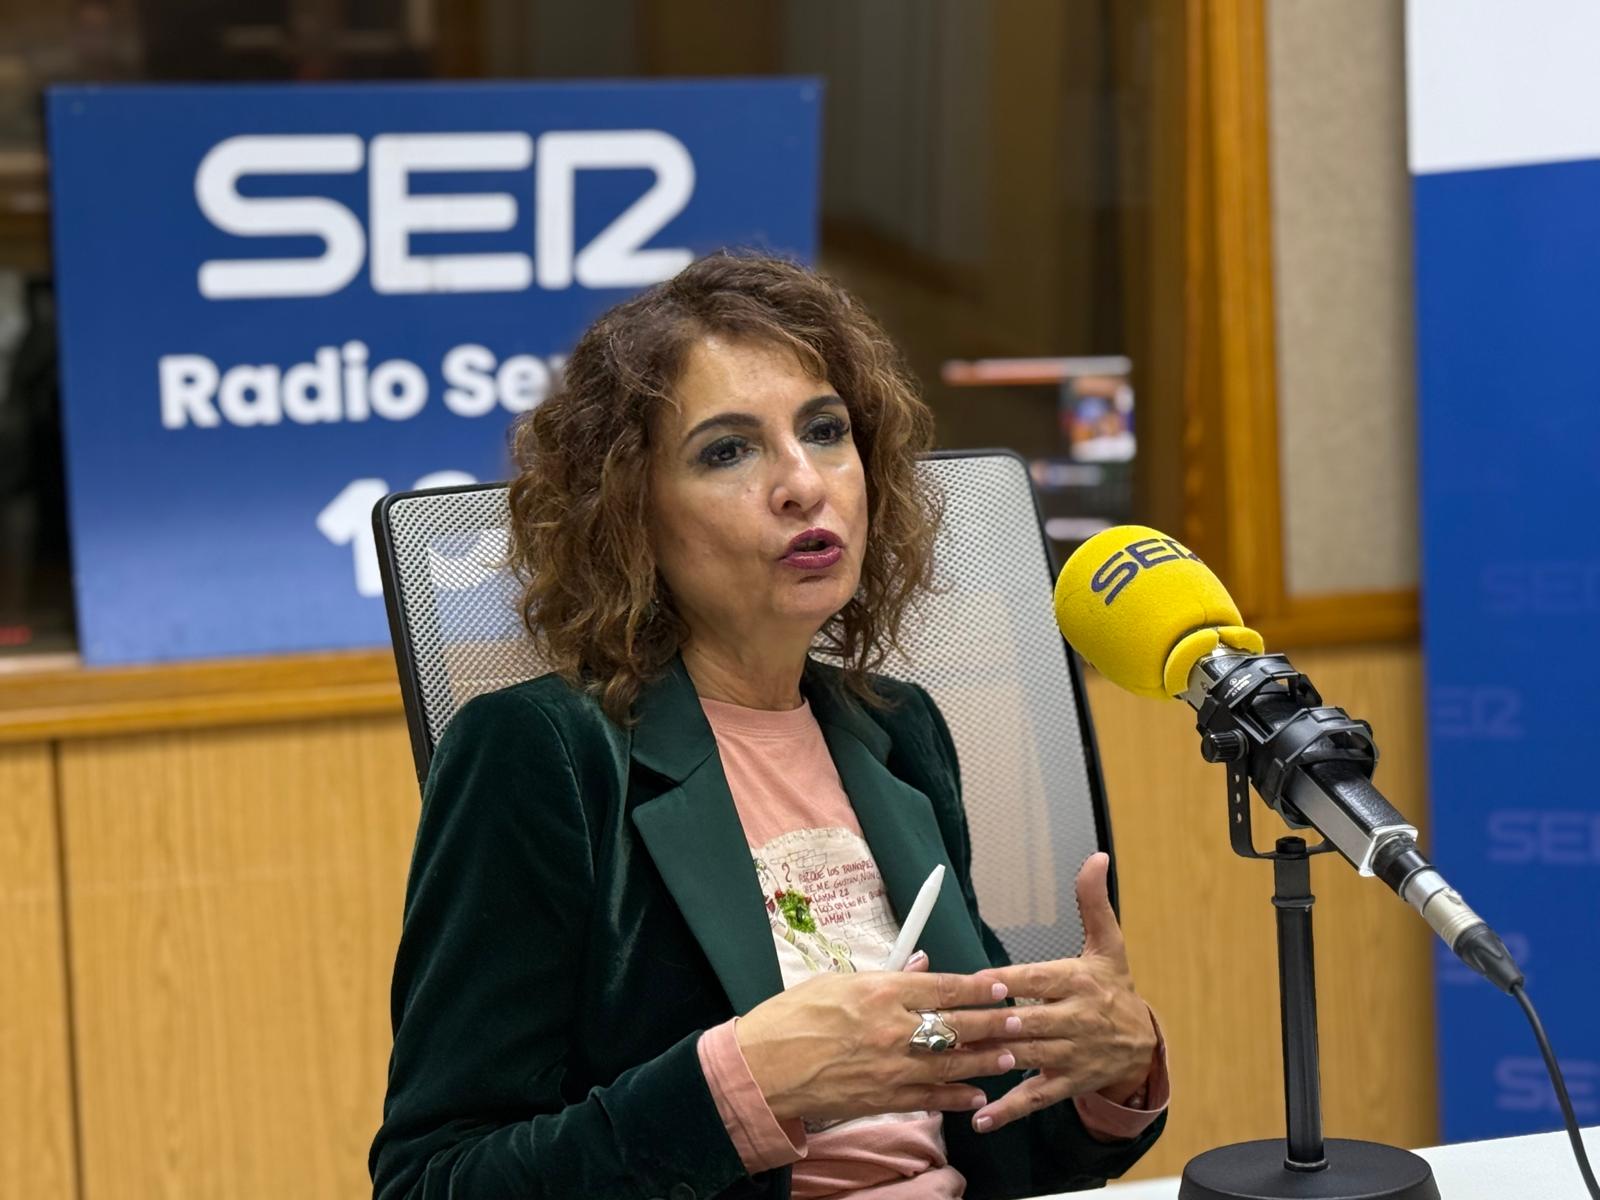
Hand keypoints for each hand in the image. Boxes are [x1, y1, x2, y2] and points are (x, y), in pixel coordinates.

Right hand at [735, 962, 1016, 1124]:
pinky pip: (932, 1098)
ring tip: (1010, 1056)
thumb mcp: (835, 982)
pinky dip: (956, 1097)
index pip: (943, 986)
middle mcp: (892, 1028)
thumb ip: (884, 975)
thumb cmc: (790, 1019)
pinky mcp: (884, 1098)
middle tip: (1021, 1020)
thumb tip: (920, 965)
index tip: (999, 986)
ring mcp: (891, 1067)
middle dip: (994, 1023)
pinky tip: (976, 1094)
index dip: (977, 987)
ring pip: (952, 1063)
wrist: (763, 1069)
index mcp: (880, 991)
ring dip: (985, 1060)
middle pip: (957, 1024)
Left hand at [966, 852, 1157, 1132]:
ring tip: (951, 1066)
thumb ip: (1093, 902)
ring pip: (1024, 1058)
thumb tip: (1096, 857)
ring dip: (989, 1062)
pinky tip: (979, 1118)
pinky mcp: (1065, 1083)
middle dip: (987, 1024)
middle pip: (1024, 1022)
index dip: (1010, 983)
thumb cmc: (1112, 988)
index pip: (1038, 980)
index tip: (980, 983)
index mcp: (1077, 981)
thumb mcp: (1109, 944)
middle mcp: (1073, 1020)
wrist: (1143, 1045)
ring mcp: (1068, 1055)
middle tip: (947, 1026)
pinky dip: (1007, 1110)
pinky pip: (1034, 1098)